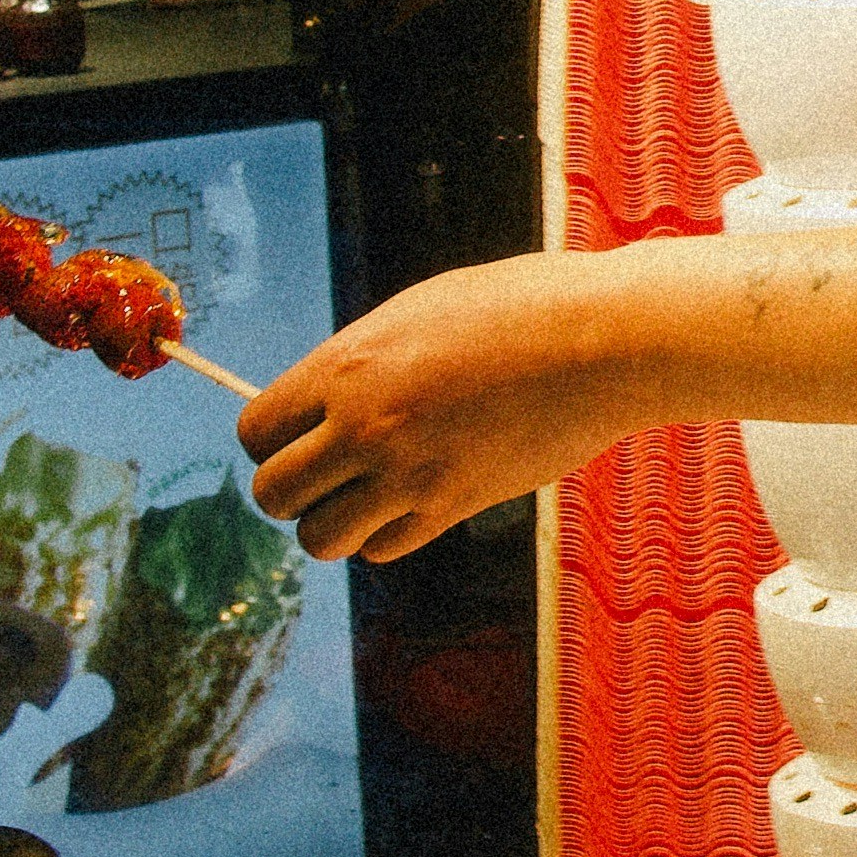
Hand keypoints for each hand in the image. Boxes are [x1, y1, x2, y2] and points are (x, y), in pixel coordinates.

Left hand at [240, 256, 620, 562]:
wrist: (600, 340)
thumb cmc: (517, 307)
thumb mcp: (418, 312)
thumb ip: (361, 361)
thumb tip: (324, 403)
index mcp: (346, 365)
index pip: (256, 430)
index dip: (270, 439)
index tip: (301, 435)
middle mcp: (364, 425)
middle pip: (273, 494)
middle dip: (291, 490)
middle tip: (327, 472)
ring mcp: (409, 473)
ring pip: (319, 538)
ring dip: (333, 523)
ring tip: (365, 496)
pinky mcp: (454, 506)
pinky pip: (383, 549)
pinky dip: (385, 536)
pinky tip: (413, 502)